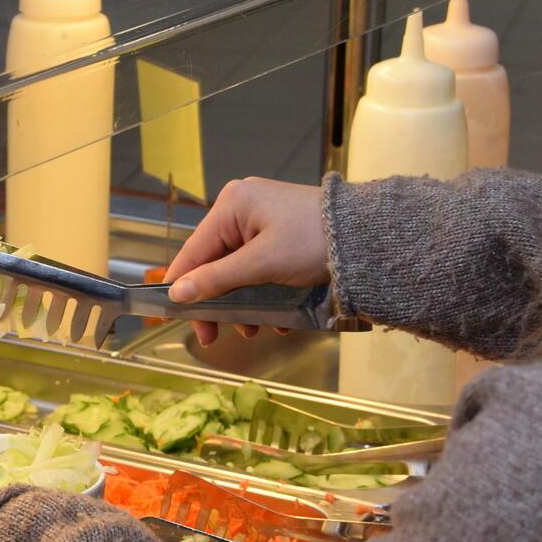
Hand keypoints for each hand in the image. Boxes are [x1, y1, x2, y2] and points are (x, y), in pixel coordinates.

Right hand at [164, 177, 329, 345]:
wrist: (369, 237)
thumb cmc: (311, 243)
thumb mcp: (261, 264)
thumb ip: (217, 279)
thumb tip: (177, 293)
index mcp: (232, 205)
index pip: (194, 250)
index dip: (182, 285)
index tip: (172, 317)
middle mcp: (243, 208)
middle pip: (215, 262)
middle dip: (218, 301)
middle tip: (213, 336)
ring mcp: (264, 221)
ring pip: (238, 269)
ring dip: (242, 303)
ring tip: (254, 330)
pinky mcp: (283, 235)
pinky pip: (260, 267)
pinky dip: (263, 293)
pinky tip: (276, 318)